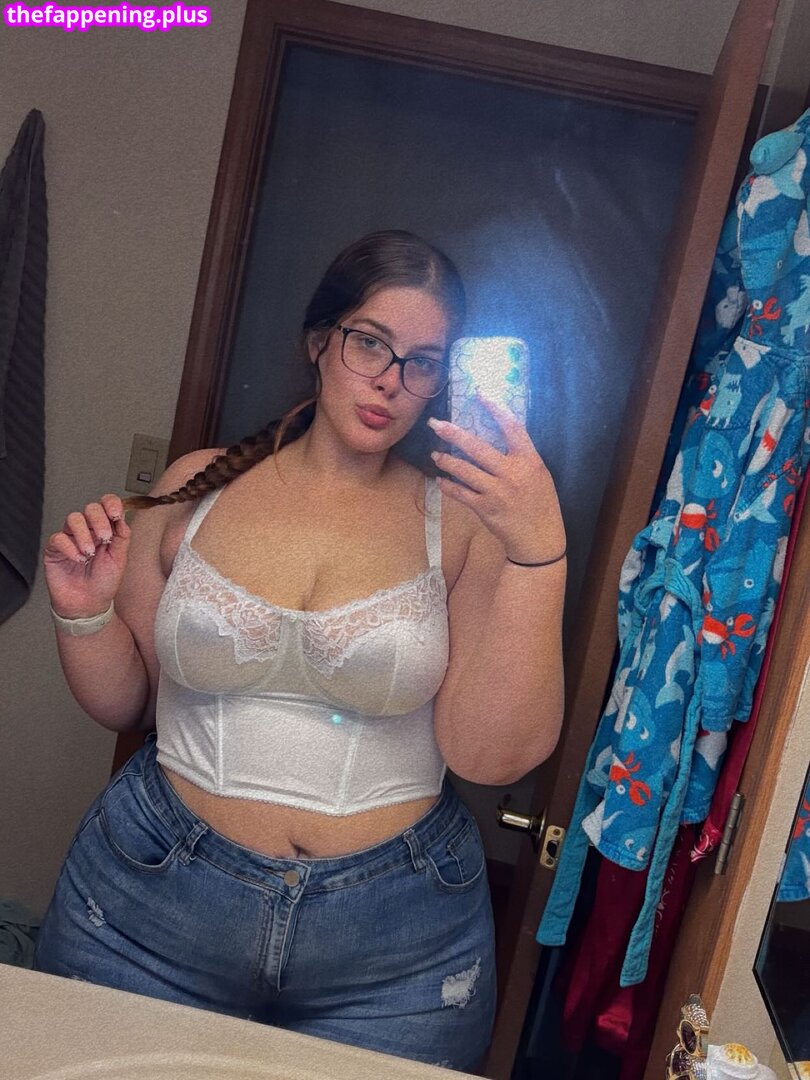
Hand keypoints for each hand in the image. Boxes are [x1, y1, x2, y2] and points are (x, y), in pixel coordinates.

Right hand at [43, 495, 131, 619]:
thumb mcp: (120, 559)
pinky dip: (70, 548)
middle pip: (90, 508)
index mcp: (105, 530)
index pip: (106, 506)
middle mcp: (88, 531)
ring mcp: (70, 538)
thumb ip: (122, 536)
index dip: (111, 504)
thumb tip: (122, 518)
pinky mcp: (55, 549)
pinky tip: (78, 560)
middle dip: (99, 520)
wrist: (89, 604)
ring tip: (90, 554)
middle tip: (104, 539)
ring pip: (73, 519)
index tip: (116, 513)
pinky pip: (58, 538)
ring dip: (84, 535)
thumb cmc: (104, 582)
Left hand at [427, 394, 564, 561]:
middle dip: (453, 433)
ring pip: (464, 470)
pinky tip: (441, 480)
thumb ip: (520, 457)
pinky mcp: (486, 509)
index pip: (512, 427)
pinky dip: (449, 486)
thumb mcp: (539, 475)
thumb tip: (498, 436)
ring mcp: (497, 492)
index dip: (496, 409)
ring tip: (435, 454)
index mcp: (530, 461)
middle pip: (478, 448)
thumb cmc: (541, 505)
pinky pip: (461, 493)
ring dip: (446, 460)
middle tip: (435, 424)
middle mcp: (513, 474)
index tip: (480, 394)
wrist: (540, 540)